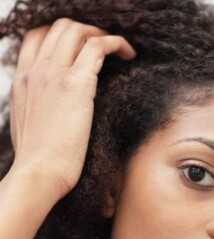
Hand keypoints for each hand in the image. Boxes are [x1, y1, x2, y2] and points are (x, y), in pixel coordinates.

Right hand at [9, 18, 135, 199]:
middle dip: (86, 30)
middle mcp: (36, 70)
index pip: (38, 37)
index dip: (62, 35)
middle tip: (105, 47)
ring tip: (120, 50)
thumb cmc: (39, 159)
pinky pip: (98, 47)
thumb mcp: (29, 124)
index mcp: (22, 79)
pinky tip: (129, 54)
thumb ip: (39, 106)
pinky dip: (116, 43)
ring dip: (102, 34)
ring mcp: (53, 74)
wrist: (39, 173)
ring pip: (77, 30)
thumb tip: (55, 105)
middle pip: (60, 28)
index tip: (82, 46)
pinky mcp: (76, 84)